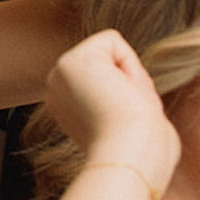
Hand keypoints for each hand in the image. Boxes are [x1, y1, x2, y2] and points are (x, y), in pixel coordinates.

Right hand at [46, 30, 180, 194]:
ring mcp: (58, 75)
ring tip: (127, 107)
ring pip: (111, 51)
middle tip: (129, 115)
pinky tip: (123, 93)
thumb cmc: (142, 152)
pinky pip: (112, 40)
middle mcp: (57, 90)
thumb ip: (128, 104)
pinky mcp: (70, 61)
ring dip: (131, 77)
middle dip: (130, 82)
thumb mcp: (131, 123)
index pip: (110, 78)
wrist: (129, 159)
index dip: (130, 95)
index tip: (127, 123)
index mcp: (68, 107)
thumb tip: (137, 89)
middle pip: (111, 61)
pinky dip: (129, 64)